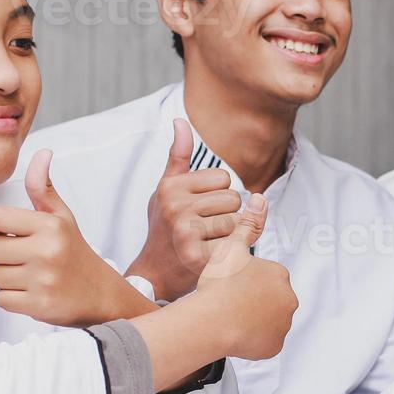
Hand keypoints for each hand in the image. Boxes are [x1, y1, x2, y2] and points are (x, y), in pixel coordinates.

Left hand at [0, 150, 142, 327]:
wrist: (104, 295)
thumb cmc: (76, 253)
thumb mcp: (63, 218)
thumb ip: (44, 188)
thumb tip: (43, 153)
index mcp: (50, 226)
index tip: (12, 235)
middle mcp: (47, 251)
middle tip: (21, 258)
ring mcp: (43, 280)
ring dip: (6, 278)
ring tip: (29, 276)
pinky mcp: (39, 305)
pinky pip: (1, 300)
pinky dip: (12, 299)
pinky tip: (32, 293)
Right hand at [126, 119, 242, 301]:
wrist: (155, 272)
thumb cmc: (165, 226)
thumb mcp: (167, 189)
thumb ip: (179, 156)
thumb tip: (181, 121)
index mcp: (171, 186)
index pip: (223, 177)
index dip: (218, 194)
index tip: (200, 208)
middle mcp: (176, 206)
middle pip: (234, 199)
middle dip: (226, 214)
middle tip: (204, 228)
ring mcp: (185, 231)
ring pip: (238, 221)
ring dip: (230, 233)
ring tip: (207, 241)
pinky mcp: (198, 255)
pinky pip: (238, 242)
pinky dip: (232, 251)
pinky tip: (212, 255)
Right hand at [193, 194, 297, 360]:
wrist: (211, 320)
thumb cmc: (218, 283)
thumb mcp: (231, 248)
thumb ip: (247, 225)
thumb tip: (260, 197)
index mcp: (279, 274)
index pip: (265, 277)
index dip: (245, 280)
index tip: (229, 285)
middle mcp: (288, 299)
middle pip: (269, 299)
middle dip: (253, 301)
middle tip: (227, 301)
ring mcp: (283, 324)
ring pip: (267, 321)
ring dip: (253, 320)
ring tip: (229, 317)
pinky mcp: (275, 346)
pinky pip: (264, 341)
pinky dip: (252, 340)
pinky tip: (234, 334)